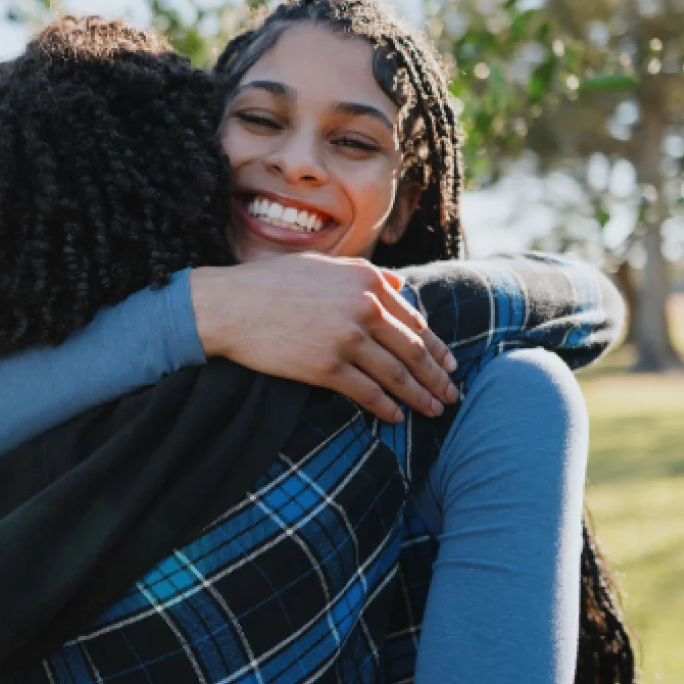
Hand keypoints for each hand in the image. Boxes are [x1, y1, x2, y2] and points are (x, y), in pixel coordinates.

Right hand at [191, 254, 458, 421]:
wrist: (231, 306)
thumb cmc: (272, 283)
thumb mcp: (323, 266)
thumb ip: (364, 274)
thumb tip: (399, 285)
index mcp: (367, 281)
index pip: (413, 319)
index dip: (435, 346)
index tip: (448, 364)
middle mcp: (363, 308)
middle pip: (413, 350)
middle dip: (437, 377)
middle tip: (452, 395)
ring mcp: (347, 339)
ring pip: (397, 375)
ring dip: (420, 396)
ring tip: (435, 410)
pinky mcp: (327, 368)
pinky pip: (367, 393)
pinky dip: (387, 407)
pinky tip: (398, 417)